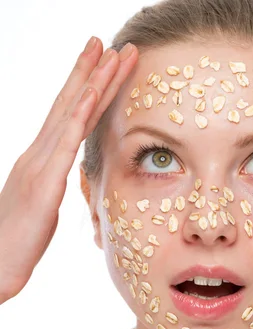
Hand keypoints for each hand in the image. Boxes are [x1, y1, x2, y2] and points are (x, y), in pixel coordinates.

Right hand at [0, 37, 137, 303]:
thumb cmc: (19, 239)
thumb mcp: (45, 203)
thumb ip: (55, 181)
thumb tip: (66, 173)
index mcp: (42, 157)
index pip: (70, 114)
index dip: (86, 85)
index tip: (103, 61)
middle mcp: (39, 152)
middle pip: (70, 103)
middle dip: (90, 70)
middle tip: (107, 41)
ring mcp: (39, 164)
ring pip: (71, 114)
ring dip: (92, 82)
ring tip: (109, 53)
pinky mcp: (44, 182)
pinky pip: (64, 144)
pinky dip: (78, 116)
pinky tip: (91, 94)